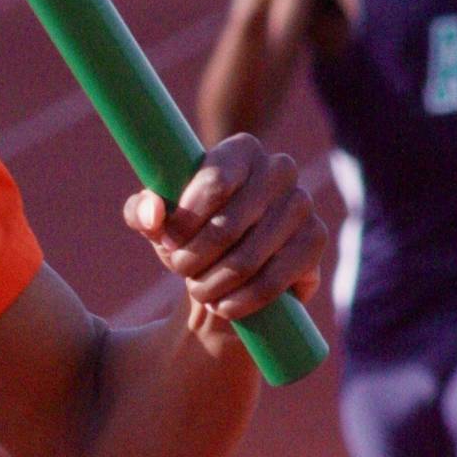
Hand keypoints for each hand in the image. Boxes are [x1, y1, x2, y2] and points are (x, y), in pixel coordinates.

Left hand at [126, 132, 325, 334]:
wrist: (229, 266)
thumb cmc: (191, 231)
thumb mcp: (159, 220)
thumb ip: (141, 211)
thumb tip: (152, 214)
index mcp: (241, 150)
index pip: (213, 185)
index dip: (185, 223)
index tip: (169, 242)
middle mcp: (280, 168)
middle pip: (227, 227)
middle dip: (194, 259)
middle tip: (181, 271)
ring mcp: (302, 203)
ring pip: (248, 258)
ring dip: (213, 284)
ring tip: (199, 290)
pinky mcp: (315, 240)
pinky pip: (275, 280)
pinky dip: (243, 300)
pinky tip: (224, 306)